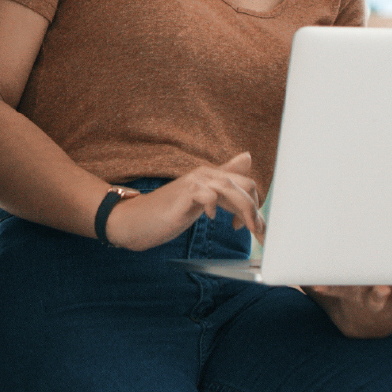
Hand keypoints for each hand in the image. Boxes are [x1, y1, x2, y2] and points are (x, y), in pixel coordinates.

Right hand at [102, 152, 264, 250]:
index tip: (252, 227)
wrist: (134, 221)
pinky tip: (210, 219)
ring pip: (230, 190)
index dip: (255, 206)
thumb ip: (223, 181)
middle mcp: (206, 175)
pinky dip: (213, 208)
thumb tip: (246, 157)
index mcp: (212, 176)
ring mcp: (194, 183)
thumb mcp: (203, 198)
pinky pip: (208, 195)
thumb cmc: (168, 212)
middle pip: (244, 185)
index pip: (247, 184)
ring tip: (243, 229)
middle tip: (257, 233)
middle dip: (256, 211)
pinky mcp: (184, 194)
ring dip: (244, 212)